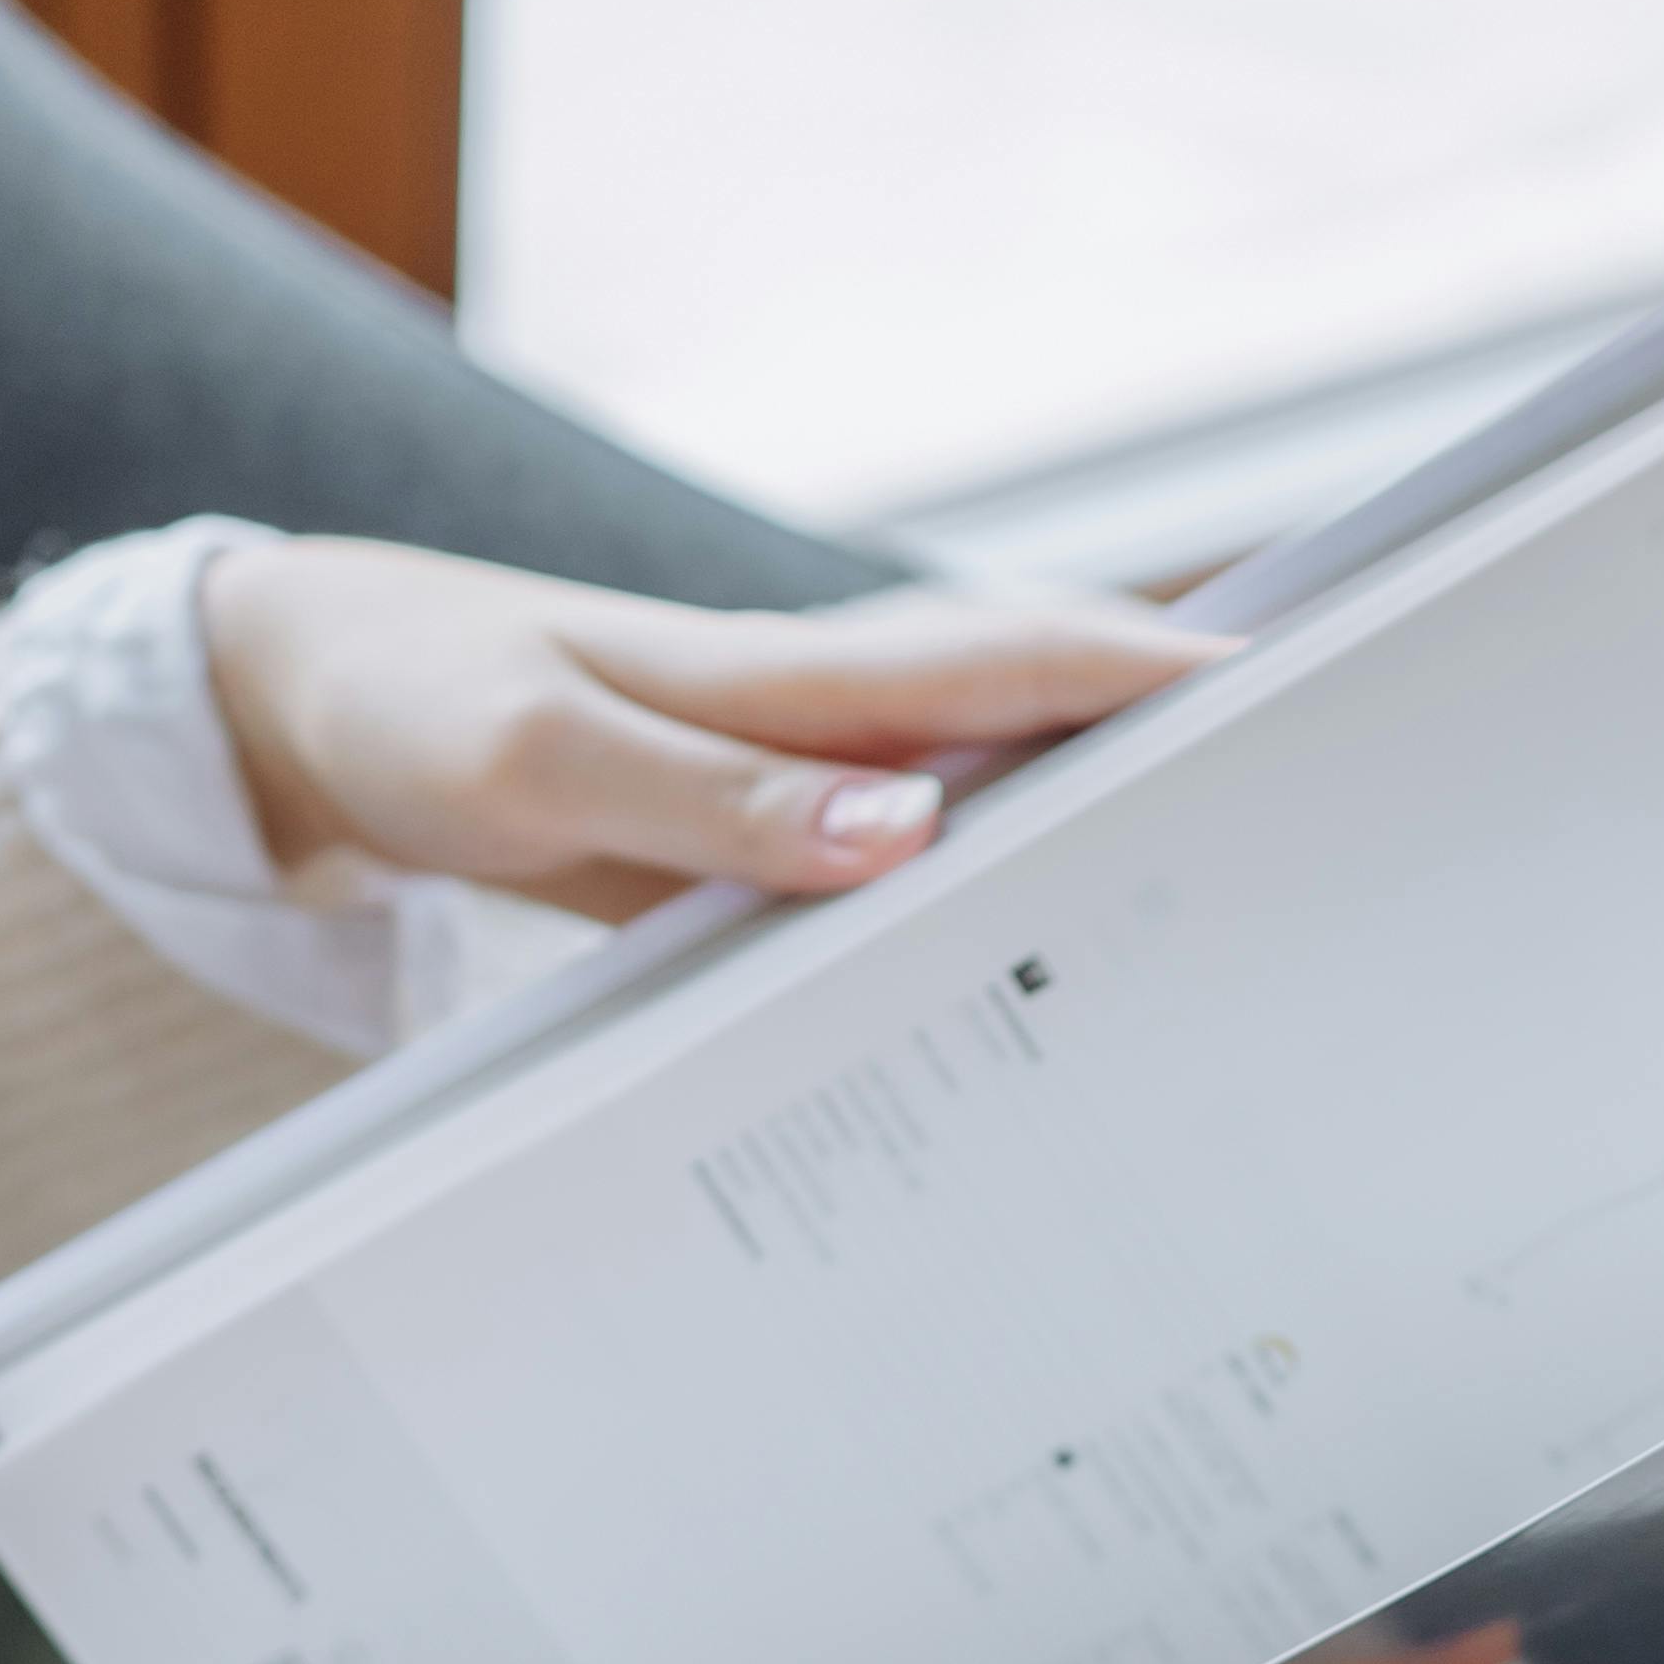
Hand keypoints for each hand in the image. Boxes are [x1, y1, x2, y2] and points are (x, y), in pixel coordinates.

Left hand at [198, 535, 1224, 924]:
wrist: (313, 708)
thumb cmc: (417, 706)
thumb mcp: (536, 764)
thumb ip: (715, 800)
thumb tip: (908, 834)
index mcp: (796, 679)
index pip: (1031, 661)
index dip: (1176, 675)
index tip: (1315, 712)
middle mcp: (832, 722)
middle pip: (1058, 729)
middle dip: (1202, 758)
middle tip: (1350, 831)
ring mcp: (811, 787)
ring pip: (1005, 807)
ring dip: (1116, 852)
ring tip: (1251, 934)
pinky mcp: (772, 854)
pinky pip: (918, 885)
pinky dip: (998, 921)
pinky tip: (1052, 1001)